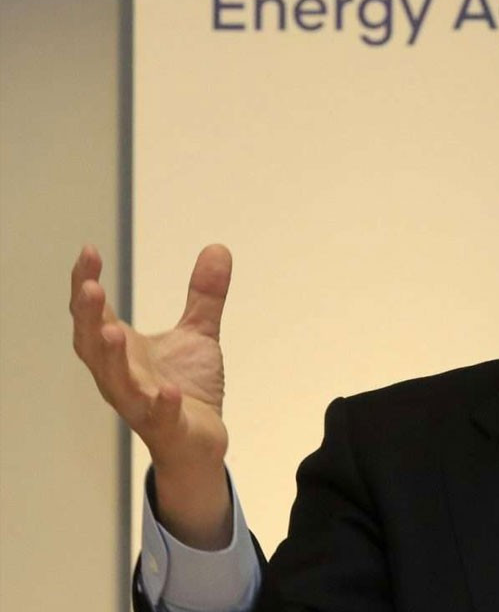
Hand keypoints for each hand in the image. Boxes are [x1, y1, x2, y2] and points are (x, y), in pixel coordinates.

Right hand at [70, 243, 234, 547]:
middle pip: (92, 346)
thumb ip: (205, 295)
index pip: (94, 314)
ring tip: (112, 331)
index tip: (88, 250)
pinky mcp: (168, 428)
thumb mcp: (198, 334)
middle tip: (89, 287)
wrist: (199, 442)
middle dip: (88, 317)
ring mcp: (141, 404)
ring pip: (117, 382)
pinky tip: (167, 390)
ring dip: (112, 358)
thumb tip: (218, 248)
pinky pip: (160, 417)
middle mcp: (121, 377)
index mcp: (121, 352)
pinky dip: (161, 404)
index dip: (86, 283)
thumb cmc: (185, 388)